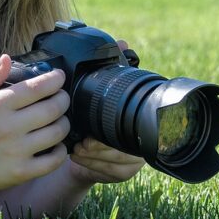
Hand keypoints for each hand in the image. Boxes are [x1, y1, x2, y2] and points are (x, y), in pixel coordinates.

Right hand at [0, 54, 70, 194]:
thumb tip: (7, 58)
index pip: (37, 87)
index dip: (55, 79)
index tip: (59, 77)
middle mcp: (8, 127)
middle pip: (53, 108)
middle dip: (64, 99)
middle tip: (62, 98)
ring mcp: (16, 151)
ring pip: (57, 132)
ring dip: (64, 123)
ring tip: (59, 120)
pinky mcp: (22, 172)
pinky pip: (54, 160)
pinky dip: (61, 150)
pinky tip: (56, 144)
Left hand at [67, 38, 143, 185]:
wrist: (83, 150)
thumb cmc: (92, 119)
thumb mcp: (98, 95)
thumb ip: (110, 71)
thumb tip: (123, 42)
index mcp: (140, 122)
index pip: (136, 129)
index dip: (114, 134)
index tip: (92, 134)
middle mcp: (142, 144)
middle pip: (125, 150)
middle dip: (100, 147)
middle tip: (81, 143)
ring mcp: (134, 162)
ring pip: (115, 163)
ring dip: (93, 158)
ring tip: (76, 150)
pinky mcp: (122, 176)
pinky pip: (108, 173)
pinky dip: (91, 167)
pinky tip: (77, 159)